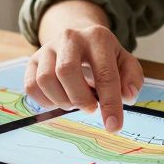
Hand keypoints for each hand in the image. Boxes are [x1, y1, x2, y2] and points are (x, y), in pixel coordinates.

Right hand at [24, 23, 143, 132]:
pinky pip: (31, 86)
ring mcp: (48, 47)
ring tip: (75, 102)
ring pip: (45, 79)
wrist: (79, 40)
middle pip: (66, 71)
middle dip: (80, 98)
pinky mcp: (32, 60)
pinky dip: (45, 101)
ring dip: (62, 101)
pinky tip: (59, 100)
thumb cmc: (105, 58)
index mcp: (98, 37)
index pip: (105, 73)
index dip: (110, 103)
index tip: (114, 126)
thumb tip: (127, 96)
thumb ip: (132, 79)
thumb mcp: (125, 63)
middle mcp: (70, 37)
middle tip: (90, 109)